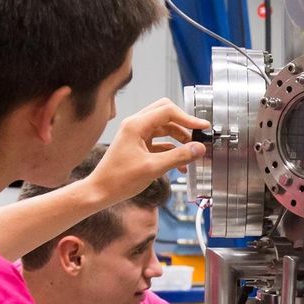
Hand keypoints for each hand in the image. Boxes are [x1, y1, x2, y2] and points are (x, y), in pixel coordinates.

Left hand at [88, 98, 208, 204]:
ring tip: (192, 152)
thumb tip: (199, 148)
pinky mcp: (138, 145)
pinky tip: (181, 164)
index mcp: (136, 125)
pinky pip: (159, 141)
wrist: (100, 191)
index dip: (188, 118)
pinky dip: (171, 149)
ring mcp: (137, 135)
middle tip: (198, 135)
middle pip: (166, 114)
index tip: (203, 127)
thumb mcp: (153, 168)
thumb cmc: (119, 179)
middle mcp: (136, 125)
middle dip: (184, 124)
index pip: (168, 111)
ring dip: (179, 138)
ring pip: (164, 128)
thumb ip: (178, 156)